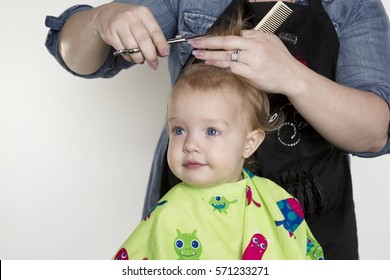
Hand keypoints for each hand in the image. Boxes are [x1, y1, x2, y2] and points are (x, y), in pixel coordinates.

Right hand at [93, 3, 168, 68]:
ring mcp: (119, 25)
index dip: (161, 44)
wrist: (107, 14)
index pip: (155, 31)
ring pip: (132, 48)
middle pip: (143, 41)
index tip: (165, 53)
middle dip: (150, 56)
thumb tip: (162, 53)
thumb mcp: (144, 23)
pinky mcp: (110, 34)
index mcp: (143, 13)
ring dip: (139, 58)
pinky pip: (123, 51)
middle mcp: (131, 17)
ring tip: (141, 59)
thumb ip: (154, 37)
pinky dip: (130, 57)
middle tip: (154, 64)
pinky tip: (131, 55)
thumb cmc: (130, 21)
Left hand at [190, 30, 307, 96]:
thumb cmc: (282, 61)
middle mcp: (254, 46)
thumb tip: (241, 36)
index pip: (233, 35)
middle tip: (194, 42)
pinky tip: (210, 64)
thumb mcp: (271, 42)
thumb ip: (255, 38)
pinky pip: (232, 67)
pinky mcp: (252, 73)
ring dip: (209, 54)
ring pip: (226, 54)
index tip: (206, 40)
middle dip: (208, 41)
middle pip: (226, 41)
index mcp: (258, 37)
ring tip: (197, 53)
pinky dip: (220, 65)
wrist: (292, 77)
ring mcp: (253, 60)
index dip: (217, 38)